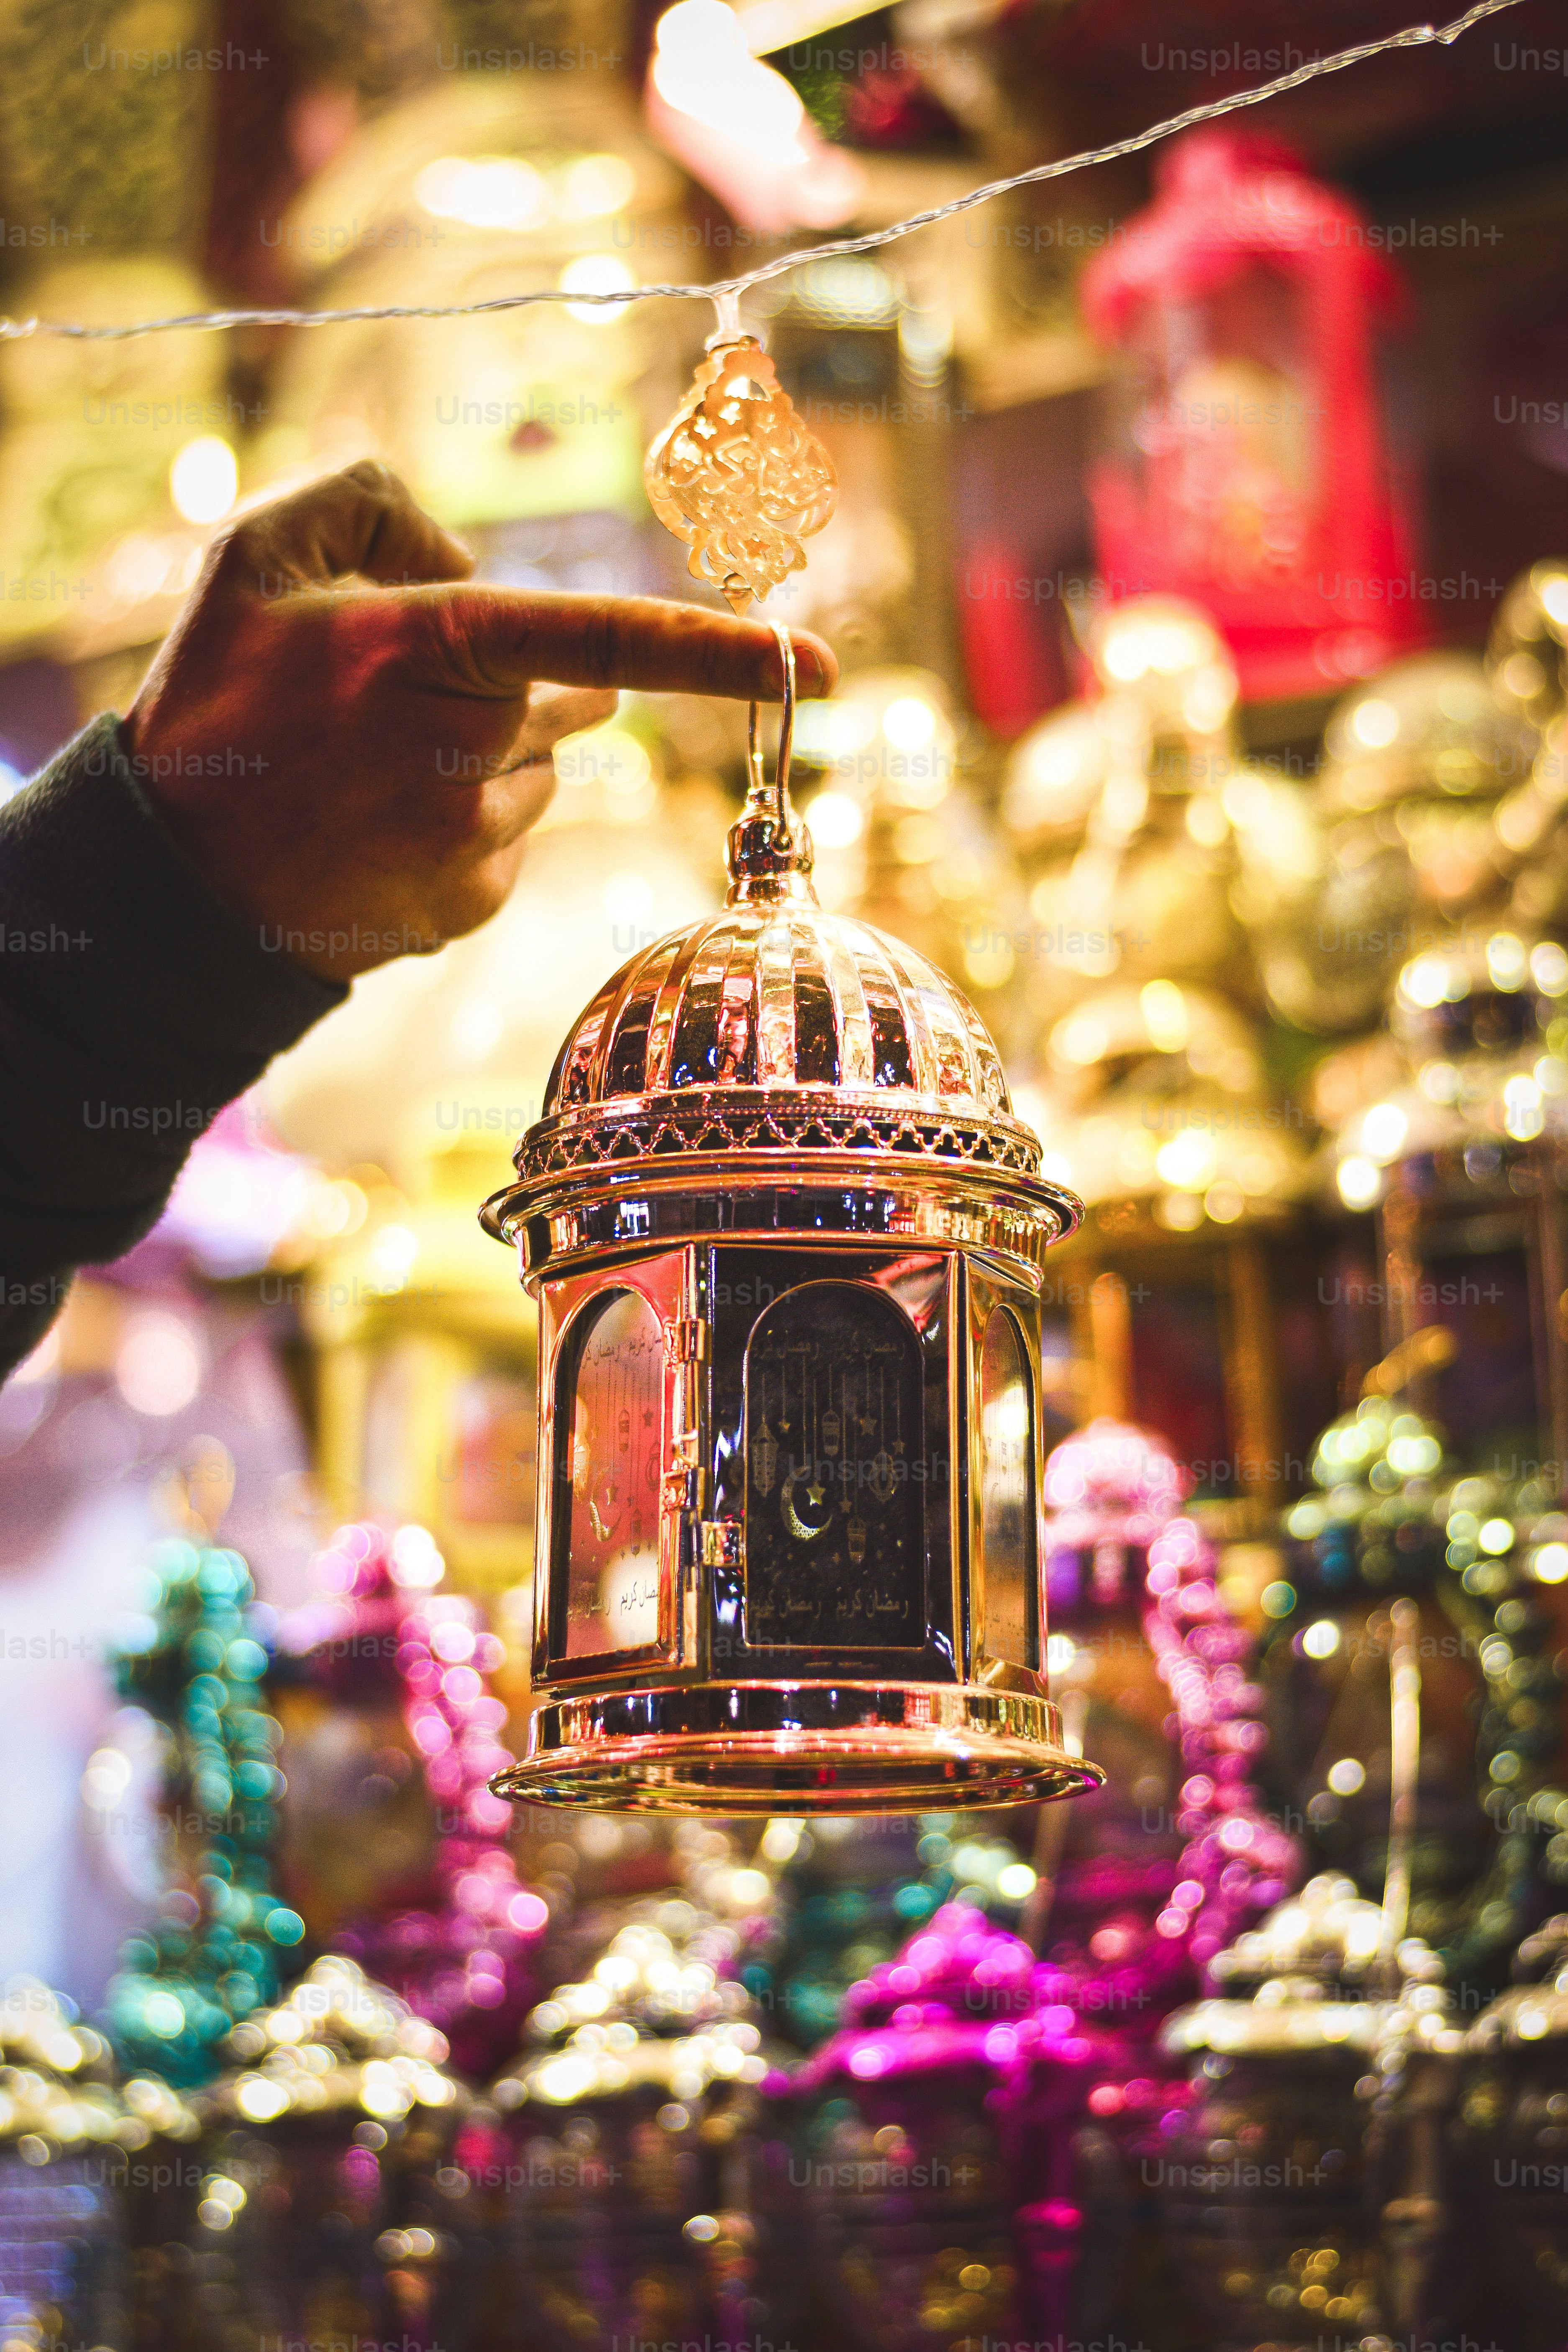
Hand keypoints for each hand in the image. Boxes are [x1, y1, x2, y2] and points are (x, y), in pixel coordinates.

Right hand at [121, 460, 836, 981]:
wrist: (173, 876)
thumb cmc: (215, 702)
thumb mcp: (258, 555)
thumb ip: (374, 501)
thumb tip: (471, 552)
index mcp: (437, 649)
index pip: (614, 640)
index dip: (726, 650)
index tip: (825, 663)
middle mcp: (472, 747)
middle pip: (568, 701)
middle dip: (518, 688)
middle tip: (402, 699)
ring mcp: (477, 840)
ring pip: (537, 776)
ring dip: (483, 761)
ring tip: (372, 774)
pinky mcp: (471, 904)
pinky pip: (507, 843)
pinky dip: (460, 828)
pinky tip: (377, 830)